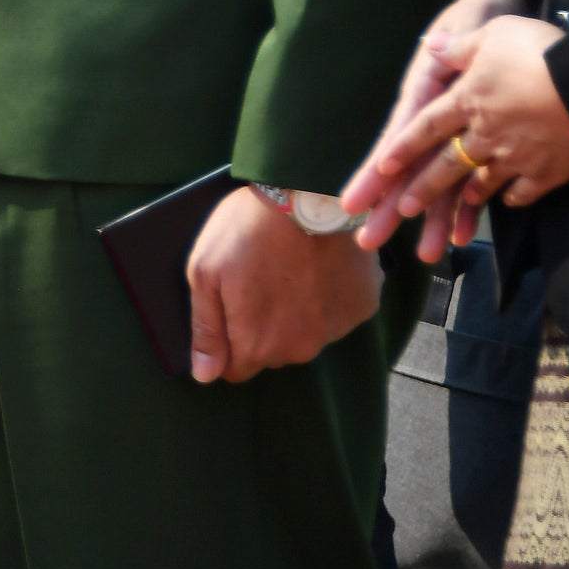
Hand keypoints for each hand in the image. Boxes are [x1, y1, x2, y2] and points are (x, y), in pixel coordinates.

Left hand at [186, 185, 382, 383]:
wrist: (306, 193)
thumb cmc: (247, 229)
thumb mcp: (205, 272)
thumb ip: (206, 329)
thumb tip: (205, 375)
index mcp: (258, 344)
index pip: (237, 368)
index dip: (228, 342)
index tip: (229, 310)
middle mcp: (301, 349)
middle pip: (273, 352)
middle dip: (262, 327)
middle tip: (257, 280)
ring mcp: (336, 329)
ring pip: (307, 334)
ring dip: (296, 312)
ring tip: (287, 267)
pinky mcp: (363, 306)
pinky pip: (338, 313)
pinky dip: (327, 296)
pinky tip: (316, 265)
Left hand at [345, 16, 568, 255]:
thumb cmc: (539, 52)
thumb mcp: (494, 34)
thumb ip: (461, 45)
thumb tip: (431, 46)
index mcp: (467, 101)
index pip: (425, 127)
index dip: (403, 147)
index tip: (382, 168)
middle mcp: (485, 134)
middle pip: (446, 165)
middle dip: (423, 190)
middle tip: (402, 211)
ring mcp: (517, 157)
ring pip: (482, 183)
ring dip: (465, 198)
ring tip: (451, 214)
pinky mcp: (549, 172)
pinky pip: (525, 192)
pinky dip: (513, 198)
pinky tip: (508, 202)